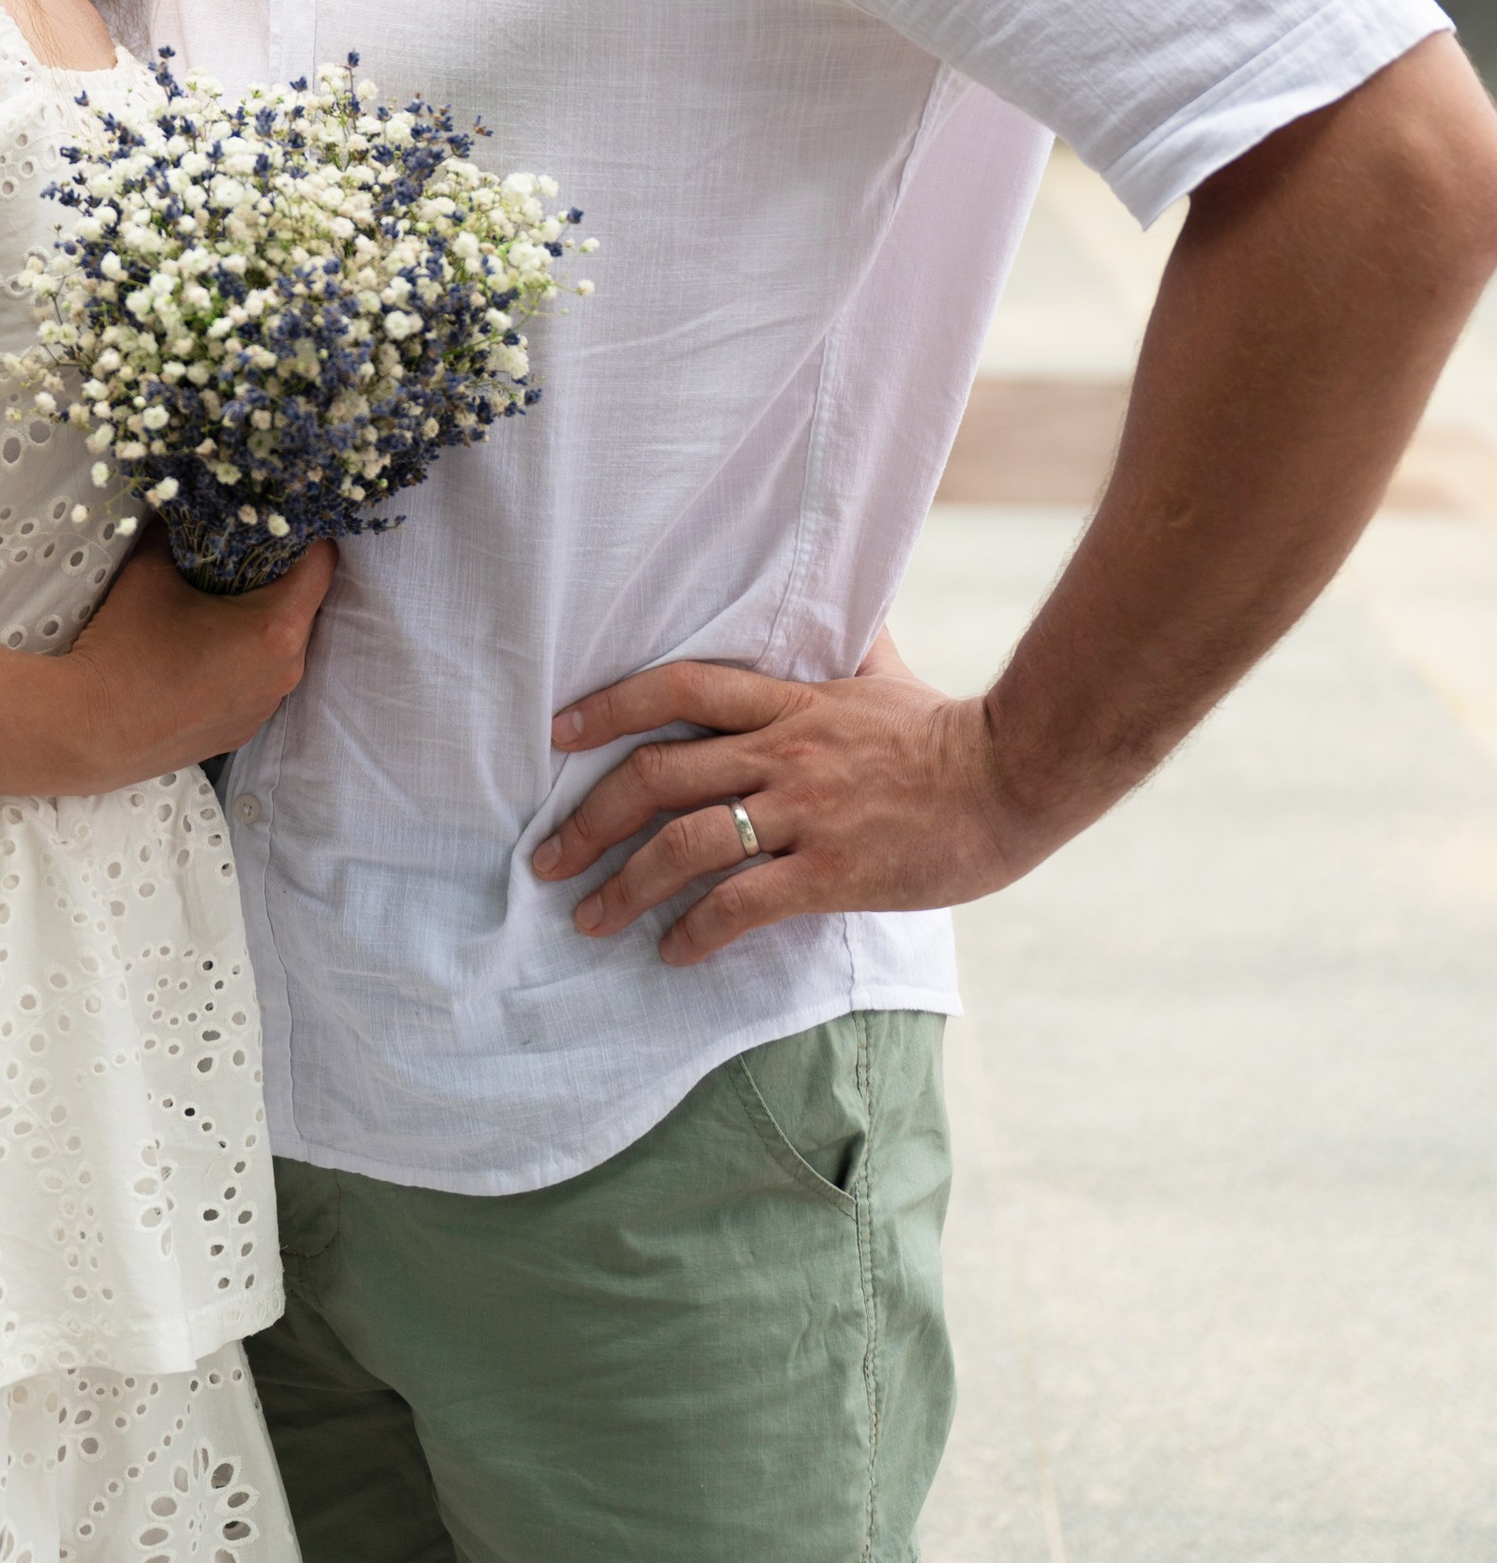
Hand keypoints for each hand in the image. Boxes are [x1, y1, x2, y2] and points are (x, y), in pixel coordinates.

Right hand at [56, 534, 334, 788]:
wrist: (88, 731)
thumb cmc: (125, 647)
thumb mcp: (150, 569)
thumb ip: (177, 530)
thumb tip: (187, 504)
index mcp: (277, 628)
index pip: (322, 563)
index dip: (303, 533)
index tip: (276, 520)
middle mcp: (286, 671)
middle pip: (304, 605)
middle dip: (278, 576)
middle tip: (239, 554)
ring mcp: (267, 706)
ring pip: (282, 645)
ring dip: (260, 620)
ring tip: (217, 603)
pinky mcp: (244, 730)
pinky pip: (260, 680)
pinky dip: (244, 660)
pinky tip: (203, 650)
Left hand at [529, 630, 1042, 964]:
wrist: (1015, 778)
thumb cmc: (948, 733)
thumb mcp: (884, 675)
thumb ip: (849, 649)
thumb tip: (849, 609)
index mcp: (789, 703)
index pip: (679, 689)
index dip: (609, 708)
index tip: (557, 735)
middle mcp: (782, 753)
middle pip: (657, 776)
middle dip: (588, 820)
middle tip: (547, 859)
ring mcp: (804, 812)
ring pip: (684, 845)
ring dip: (624, 888)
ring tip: (591, 920)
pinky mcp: (831, 870)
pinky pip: (741, 905)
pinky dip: (695, 933)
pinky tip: (674, 954)